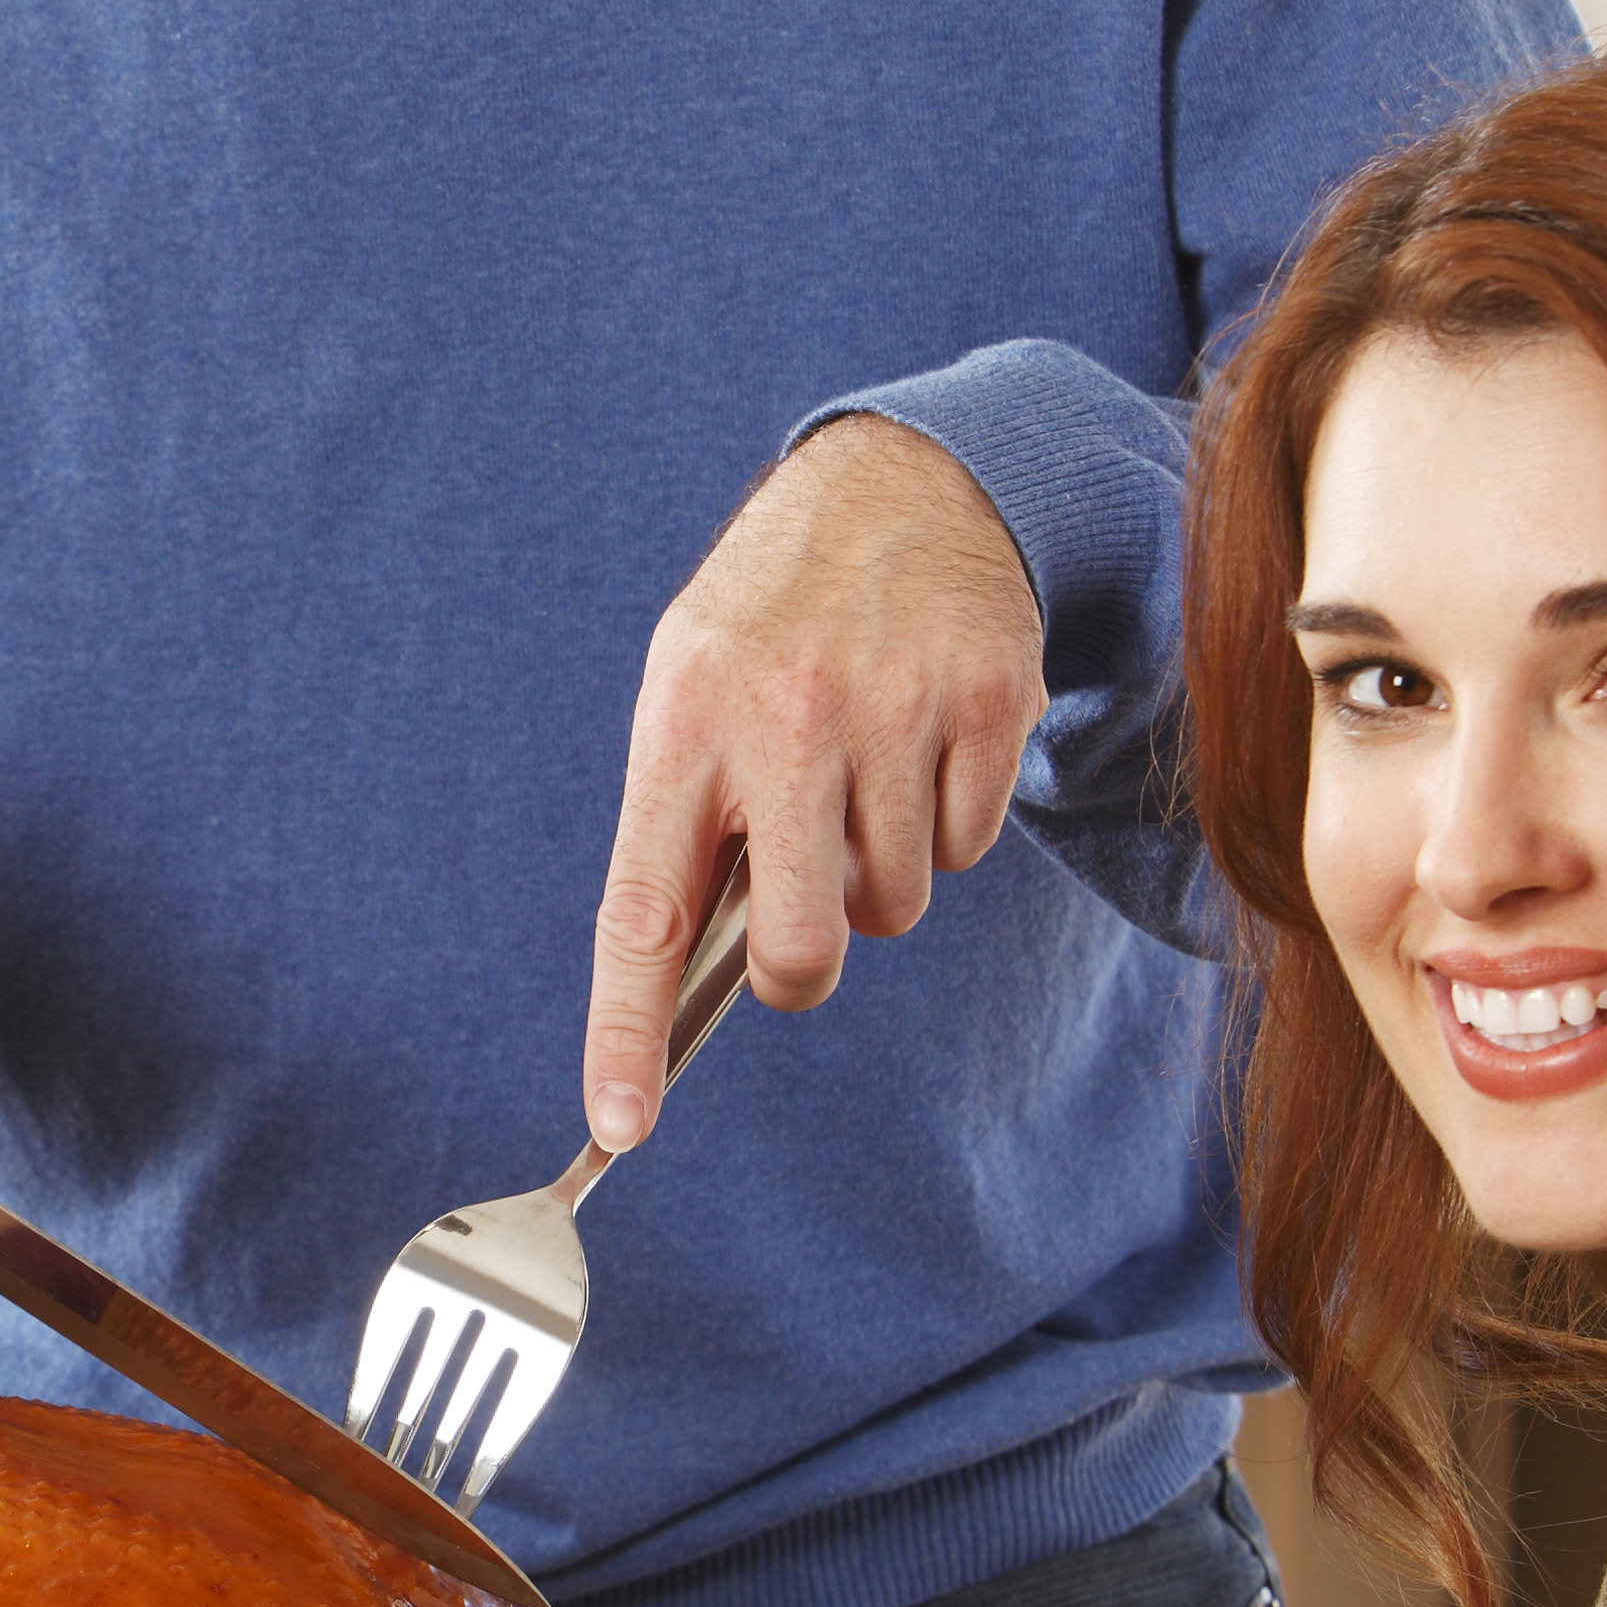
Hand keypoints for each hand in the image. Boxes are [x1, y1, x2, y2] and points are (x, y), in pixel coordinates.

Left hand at [586, 417, 1041, 1150]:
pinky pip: (967, 849)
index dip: (625, 1032)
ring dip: (878, 870)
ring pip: (895, 906)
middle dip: (802, 961)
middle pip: (800, 948)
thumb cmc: (774, 618)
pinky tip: (921, 740)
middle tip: (802, 913)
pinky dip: (944, 819)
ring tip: (860, 769)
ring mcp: (898, 711)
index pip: (641, 912)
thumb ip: (688, 823)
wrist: (902, 481)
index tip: (616, 1124)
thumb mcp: (691, 686)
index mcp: (686, 721)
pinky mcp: (991, 705)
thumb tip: (696, 982)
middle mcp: (787, 718)